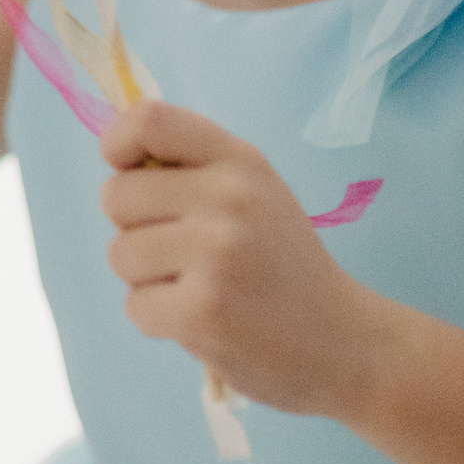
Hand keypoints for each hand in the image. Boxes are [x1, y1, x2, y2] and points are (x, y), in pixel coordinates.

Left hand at [99, 102, 392, 419]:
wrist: (346, 343)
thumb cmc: (286, 265)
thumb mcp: (256, 193)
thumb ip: (194, 170)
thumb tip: (117, 160)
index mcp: (239, 161)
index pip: (150, 121)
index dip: (118, 142)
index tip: (125, 170)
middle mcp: (228, 198)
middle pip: (116, 196)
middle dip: (133, 229)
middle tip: (180, 253)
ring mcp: (215, 256)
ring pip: (120, 255)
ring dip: (146, 280)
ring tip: (198, 289)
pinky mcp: (201, 313)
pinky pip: (135, 307)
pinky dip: (158, 321)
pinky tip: (202, 322)